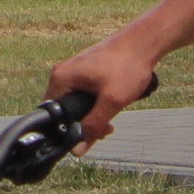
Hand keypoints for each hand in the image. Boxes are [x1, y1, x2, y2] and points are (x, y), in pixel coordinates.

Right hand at [44, 35, 160, 143]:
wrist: (142, 44)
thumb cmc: (126, 66)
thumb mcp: (111, 101)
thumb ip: (93, 126)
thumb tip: (77, 150)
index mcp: (61, 79)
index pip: (52, 115)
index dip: (67, 131)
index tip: (87, 137)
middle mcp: (62, 74)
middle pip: (64, 111)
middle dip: (83, 125)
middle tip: (104, 130)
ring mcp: (73, 71)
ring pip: (75, 104)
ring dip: (91, 116)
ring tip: (110, 121)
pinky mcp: (84, 71)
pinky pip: (82, 94)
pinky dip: (95, 105)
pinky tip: (110, 107)